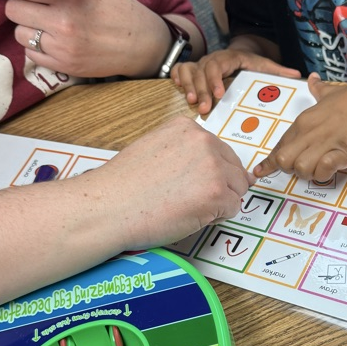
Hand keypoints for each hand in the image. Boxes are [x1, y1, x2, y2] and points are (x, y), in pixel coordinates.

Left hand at [0, 0, 171, 78]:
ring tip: (46, 24)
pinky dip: (36, 47)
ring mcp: (63, 47)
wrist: (142, 44)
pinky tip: (54, 40)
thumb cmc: (116, 8)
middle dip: (19, 5)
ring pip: (19, 34)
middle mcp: (64, 22)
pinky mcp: (65, 66)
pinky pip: (31, 54)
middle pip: (12, 9)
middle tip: (33, 4)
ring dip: (26, 27)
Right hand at [92, 117, 249, 246]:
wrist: (109, 206)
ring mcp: (213, 167)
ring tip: (188, 207)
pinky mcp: (217, 194)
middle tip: (189, 199)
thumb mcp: (155, 148)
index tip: (189, 183)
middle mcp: (204, 142)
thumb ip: (184, 151)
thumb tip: (210, 164)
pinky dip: (217, 217)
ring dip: (219, 202)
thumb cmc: (125, 185)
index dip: (208, 172)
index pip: (219, 150)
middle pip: (234, 168)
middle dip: (220, 186)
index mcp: (188, 128)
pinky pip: (233, 208)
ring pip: (237, 188)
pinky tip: (191, 216)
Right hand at [171, 47, 300, 114]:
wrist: (236, 53)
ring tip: (192, 103)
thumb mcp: (263, 64)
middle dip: (202, 90)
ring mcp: (200, 64)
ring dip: (188, 86)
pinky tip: (177, 88)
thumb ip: (277, 70)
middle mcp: (211, 60)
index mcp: (228, 58)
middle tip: (205, 108)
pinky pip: (179, 70)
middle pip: (201, 72)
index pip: (218, 66)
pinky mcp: (192, 69)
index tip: (219, 94)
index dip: (215, 79)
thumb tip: (297, 74)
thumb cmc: (249, 62)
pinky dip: (177, 77)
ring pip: (189, 72)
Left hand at [254, 74, 346, 181]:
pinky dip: (324, 174)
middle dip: (289, 170)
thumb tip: (313, 79)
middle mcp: (309, 133)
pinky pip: (322, 171)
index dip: (270, 162)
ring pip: (301, 169)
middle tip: (304, 167)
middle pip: (283, 160)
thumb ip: (318, 89)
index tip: (261, 171)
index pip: (279, 146)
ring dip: (309, 174)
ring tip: (322, 167)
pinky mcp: (341, 153)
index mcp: (303, 121)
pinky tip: (333, 167)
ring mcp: (325, 143)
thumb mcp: (330, 92)